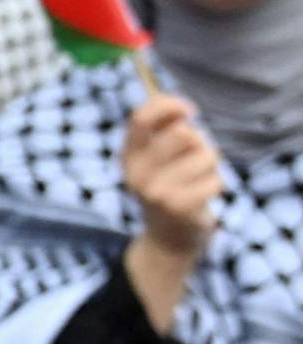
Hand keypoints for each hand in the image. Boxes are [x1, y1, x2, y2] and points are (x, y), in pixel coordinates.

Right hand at [124, 93, 220, 260]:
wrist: (168, 239)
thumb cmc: (171, 186)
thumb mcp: (158, 158)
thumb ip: (165, 129)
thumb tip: (182, 108)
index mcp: (129, 156)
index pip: (140, 118)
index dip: (168, 105)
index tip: (189, 110)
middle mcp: (136, 173)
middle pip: (182, 133)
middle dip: (199, 141)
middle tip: (194, 159)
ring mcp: (155, 192)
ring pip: (205, 155)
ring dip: (210, 165)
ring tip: (198, 180)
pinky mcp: (178, 208)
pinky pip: (215, 180)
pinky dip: (215, 185)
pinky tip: (202, 196)